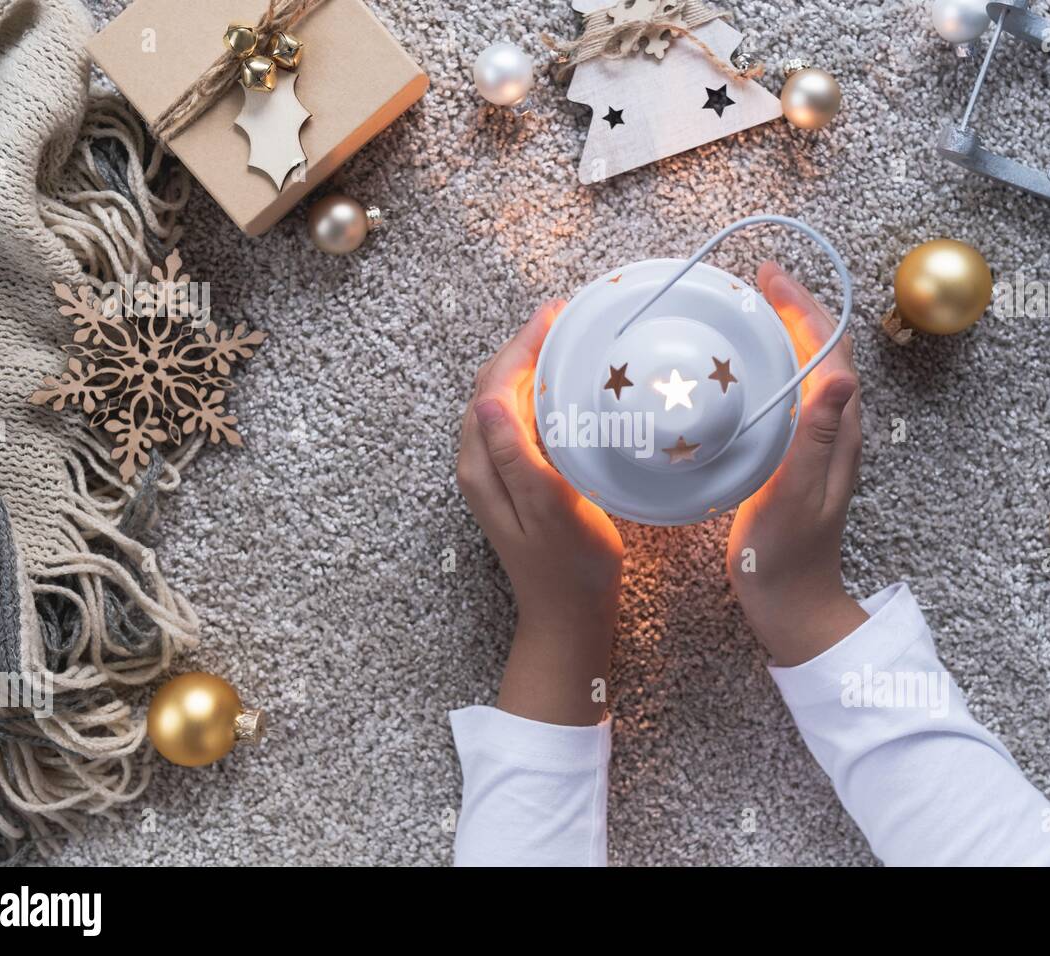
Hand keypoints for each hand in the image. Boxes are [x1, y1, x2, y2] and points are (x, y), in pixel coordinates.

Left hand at [457, 300, 623, 724]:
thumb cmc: (569, 566)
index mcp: (482, 465)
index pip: (495, 384)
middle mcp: (480, 462)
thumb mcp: (548, 509)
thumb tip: (489, 399)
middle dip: (527, 346)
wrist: (569, 617)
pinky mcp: (515, 479)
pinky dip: (539, 394)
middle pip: (495, 385)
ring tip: (569, 340)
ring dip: (532, 366)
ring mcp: (496, 471)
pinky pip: (520, 420)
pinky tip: (567, 388)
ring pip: (505, 399)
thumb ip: (517, 456)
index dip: (523, 345)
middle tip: (568, 317)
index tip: (557, 314)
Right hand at [727, 263, 868, 666]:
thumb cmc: (788, 555)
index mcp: (839, 432)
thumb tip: (842, 375)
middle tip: (758, 279)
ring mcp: (816, 443)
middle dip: (795, 308)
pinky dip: (771, 368)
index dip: (804, 307)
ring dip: (785, 333)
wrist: (790, 603)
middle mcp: (834, 430)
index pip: (830, 350)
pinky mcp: (796, 457)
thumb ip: (818, 437)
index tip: (770, 276)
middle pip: (823, 351)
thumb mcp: (797, 495)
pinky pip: (789, 396)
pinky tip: (742, 370)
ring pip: (807, 370)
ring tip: (750, 309)